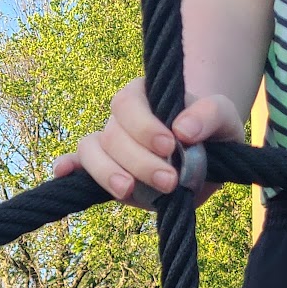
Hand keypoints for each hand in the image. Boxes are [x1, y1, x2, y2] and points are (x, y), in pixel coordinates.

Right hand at [54, 78, 241, 206]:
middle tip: (170, 181)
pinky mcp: (106, 173)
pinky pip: (77, 165)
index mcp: (144, 97)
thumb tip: (185, 130)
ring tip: (128, 190)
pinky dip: (67, 168)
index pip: (128, 103)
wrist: (206, 157)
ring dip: (107, 173)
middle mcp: (120, 121)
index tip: (170, 145)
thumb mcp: (223, 116)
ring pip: (91, 152)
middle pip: (112, 135)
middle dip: (139, 161)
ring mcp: (109, 148)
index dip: (144, 126)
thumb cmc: (211, 130)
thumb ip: (210, 114)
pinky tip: (63, 173)